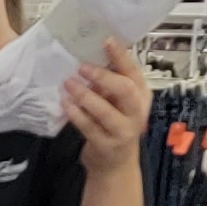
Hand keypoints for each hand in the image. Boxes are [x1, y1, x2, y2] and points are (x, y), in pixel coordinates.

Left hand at [60, 42, 151, 176]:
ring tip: (68, 83)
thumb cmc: (115, 126)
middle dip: (103, 76)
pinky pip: (88, 126)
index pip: (134, 72)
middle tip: (82, 67)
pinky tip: (65, 103)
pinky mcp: (106, 145)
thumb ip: (109, 85)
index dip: (121, 56)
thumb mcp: (118, 103)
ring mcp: (123, 131)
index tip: (107, 40)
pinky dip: (75, 113)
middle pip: (125, 90)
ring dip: (84, 95)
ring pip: (105, 110)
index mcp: (141, 96)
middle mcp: (136, 112)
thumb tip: (89, 58)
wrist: (115, 165)